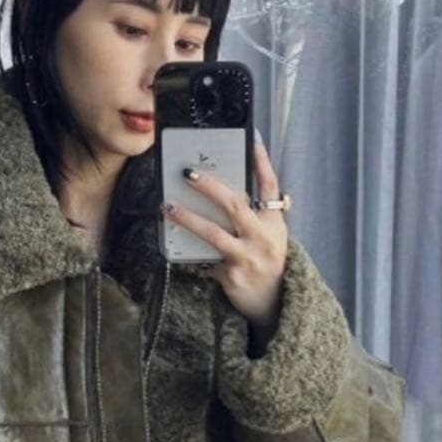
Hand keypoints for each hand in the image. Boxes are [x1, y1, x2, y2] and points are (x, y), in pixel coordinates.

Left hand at [160, 132, 287, 347]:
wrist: (273, 303)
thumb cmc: (266, 262)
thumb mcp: (269, 235)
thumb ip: (253, 214)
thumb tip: (220, 190)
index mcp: (274, 223)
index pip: (269, 185)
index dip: (261, 162)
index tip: (251, 139)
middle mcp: (263, 237)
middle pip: (235, 205)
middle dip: (210, 187)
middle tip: (188, 173)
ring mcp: (247, 258)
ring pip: (213, 233)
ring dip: (188, 218)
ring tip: (167, 207)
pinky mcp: (231, 276)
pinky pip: (203, 259)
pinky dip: (186, 251)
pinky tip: (169, 243)